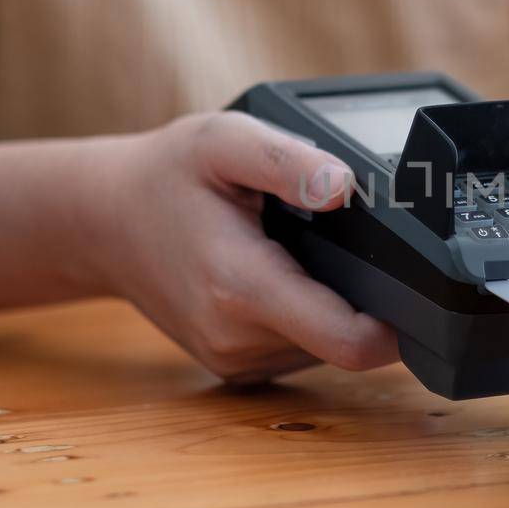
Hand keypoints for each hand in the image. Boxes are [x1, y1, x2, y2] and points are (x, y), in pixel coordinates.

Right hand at [95, 112, 398, 382]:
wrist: (101, 220)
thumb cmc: (164, 176)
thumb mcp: (224, 140)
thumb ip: (290, 161)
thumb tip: (344, 187)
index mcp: (242, 288)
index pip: (350, 343)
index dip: (393, 323)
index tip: (407, 286)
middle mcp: (237, 339)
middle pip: (345, 343)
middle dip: (358, 299)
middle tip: (331, 245)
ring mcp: (232, 360)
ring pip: (322, 348)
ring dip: (326, 306)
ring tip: (290, 253)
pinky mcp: (232, 367)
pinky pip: (297, 350)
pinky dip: (302, 317)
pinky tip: (277, 274)